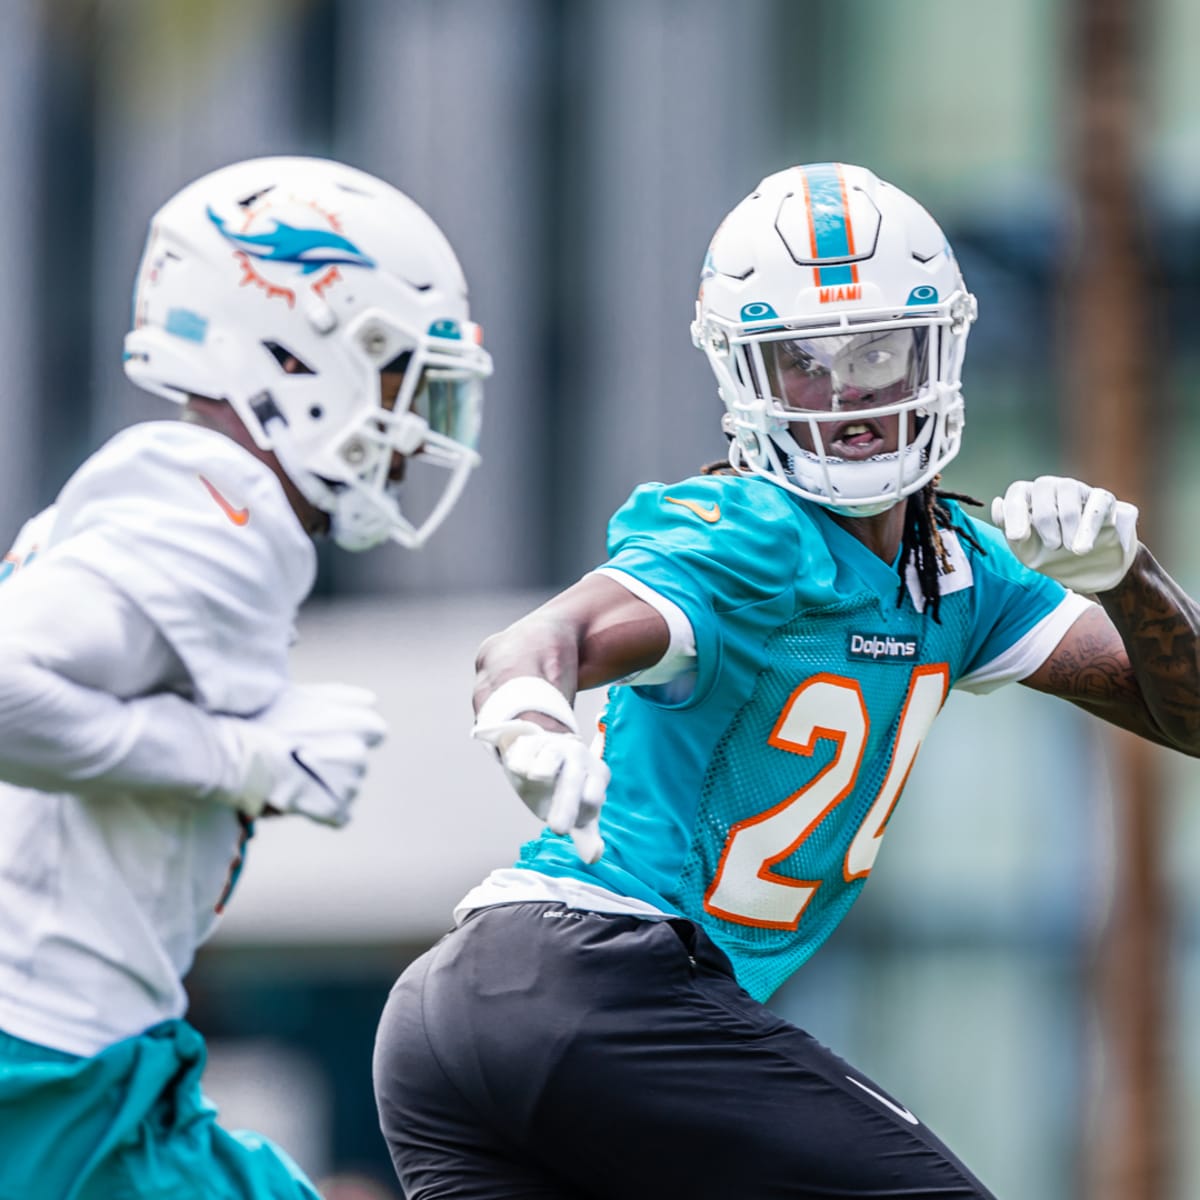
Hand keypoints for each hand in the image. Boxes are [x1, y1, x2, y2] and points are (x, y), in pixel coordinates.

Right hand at [218, 683, 387, 826]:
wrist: (245, 757)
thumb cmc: (269, 722)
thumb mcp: (305, 696)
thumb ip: (342, 696)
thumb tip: (371, 700)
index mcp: (363, 725)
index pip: (375, 732)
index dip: (348, 736)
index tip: (325, 739)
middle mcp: (360, 754)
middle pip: (356, 763)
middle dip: (335, 763)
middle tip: (302, 759)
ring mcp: (349, 785)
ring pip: (347, 788)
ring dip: (327, 786)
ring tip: (297, 778)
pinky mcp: (334, 810)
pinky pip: (338, 816)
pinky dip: (323, 812)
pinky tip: (301, 800)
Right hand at [472, 717, 609, 863]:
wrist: (541, 756)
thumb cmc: (566, 790)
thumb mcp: (578, 814)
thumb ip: (586, 837)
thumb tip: (594, 858)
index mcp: (597, 775)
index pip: (594, 796)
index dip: (584, 812)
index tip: (568, 831)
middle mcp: (580, 757)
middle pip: (573, 781)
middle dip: (566, 806)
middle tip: (558, 830)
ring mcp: (556, 746)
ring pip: (548, 762)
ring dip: (541, 772)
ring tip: (537, 777)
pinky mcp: (531, 743)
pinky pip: (523, 758)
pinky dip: (520, 766)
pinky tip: (523, 769)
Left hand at [991, 476, 1138, 593]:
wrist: (1085, 569)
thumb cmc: (1047, 554)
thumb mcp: (1025, 549)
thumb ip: (1010, 529)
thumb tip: (998, 502)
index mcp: (1027, 497)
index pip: (1017, 492)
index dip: (1014, 513)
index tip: (1018, 538)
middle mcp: (1051, 487)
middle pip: (1043, 487)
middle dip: (1045, 520)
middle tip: (1052, 546)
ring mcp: (1077, 490)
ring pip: (1069, 489)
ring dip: (1069, 521)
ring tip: (1073, 550)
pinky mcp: (1103, 500)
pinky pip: (1098, 502)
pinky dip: (1090, 526)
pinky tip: (1085, 547)